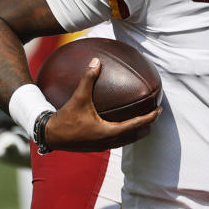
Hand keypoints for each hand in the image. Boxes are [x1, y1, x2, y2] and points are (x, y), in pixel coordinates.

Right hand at [45, 58, 159, 151]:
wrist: (49, 136)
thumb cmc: (65, 118)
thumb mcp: (78, 97)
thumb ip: (88, 79)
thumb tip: (96, 61)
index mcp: (108, 131)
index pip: (136, 124)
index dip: (149, 117)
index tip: (159, 110)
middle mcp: (108, 141)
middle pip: (135, 135)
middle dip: (146, 126)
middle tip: (155, 116)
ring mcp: (102, 146)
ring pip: (126, 140)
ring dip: (136, 132)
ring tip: (144, 122)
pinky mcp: (96, 147)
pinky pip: (116, 141)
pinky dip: (124, 134)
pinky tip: (122, 126)